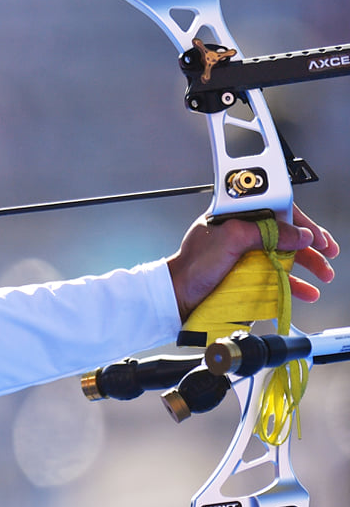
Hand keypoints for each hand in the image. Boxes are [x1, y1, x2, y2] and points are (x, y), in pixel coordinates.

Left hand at [167, 203, 337, 322]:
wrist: (177, 295)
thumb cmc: (192, 265)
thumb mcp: (230, 240)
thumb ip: (265, 232)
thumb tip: (298, 234)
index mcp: (236, 215)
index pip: (277, 211)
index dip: (301, 222)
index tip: (316, 236)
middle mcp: (242, 232)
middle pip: (286, 233)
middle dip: (311, 244)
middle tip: (328, 253)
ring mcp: (245, 254)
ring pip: (285, 255)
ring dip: (309, 264)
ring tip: (323, 275)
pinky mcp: (247, 274)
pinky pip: (277, 275)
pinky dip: (294, 283)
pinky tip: (306, 291)